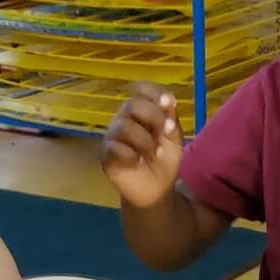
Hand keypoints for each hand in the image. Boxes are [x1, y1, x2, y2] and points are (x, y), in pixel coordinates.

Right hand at [101, 83, 183, 209]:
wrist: (156, 190)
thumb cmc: (164, 161)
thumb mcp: (174, 139)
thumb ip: (170, 120)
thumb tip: (168, 104)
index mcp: (141, 111)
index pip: (141, 90)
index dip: (154, 92)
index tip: (170, 103)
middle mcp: (124, 118)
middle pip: (132, 104)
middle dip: (154, 116)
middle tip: (167, 132)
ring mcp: (113, 136)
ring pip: (124, 126)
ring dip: (145, 140)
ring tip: (155, 154)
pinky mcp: (106, 155)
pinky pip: (114, 148)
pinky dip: (130, 154)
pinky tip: (138, 162)